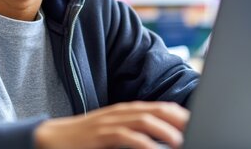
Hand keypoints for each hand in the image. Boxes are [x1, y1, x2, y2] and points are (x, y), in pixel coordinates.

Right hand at [34, 101, 189, 148]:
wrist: (52, 139)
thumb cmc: (86, 139)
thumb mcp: (113, 132)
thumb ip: (135, 132)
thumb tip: (160, 140)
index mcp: (127, 111)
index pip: (161, 107)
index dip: (181, 114)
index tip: (198, 124)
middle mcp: (122, 112)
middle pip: (158, 110)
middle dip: (180, 120)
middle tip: (197, 129)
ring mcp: (110, 122)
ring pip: (145, 120)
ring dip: (166, 131)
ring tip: (181, 142)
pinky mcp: (100, 135)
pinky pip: (125, 137)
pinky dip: (142, 144)